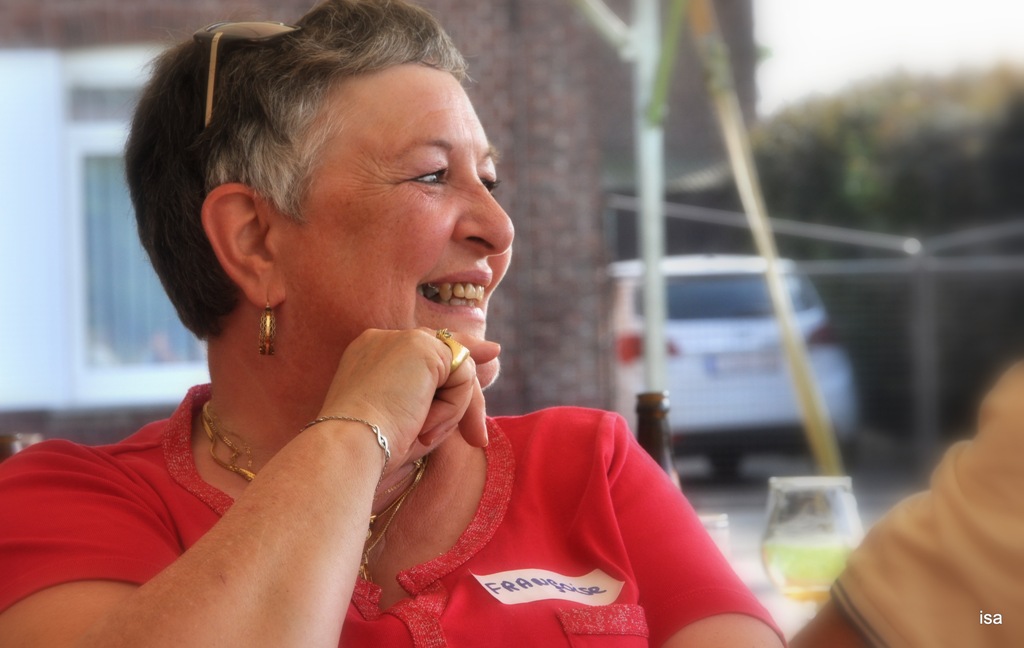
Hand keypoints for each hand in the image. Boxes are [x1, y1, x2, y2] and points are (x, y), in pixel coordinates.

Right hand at [316, 328, 498, 472]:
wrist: (350, 446)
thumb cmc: (375, 446)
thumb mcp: (410, 419)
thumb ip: (440, 394)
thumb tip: (486, 366)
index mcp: (369, 356)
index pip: (424, 352)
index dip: (456, 359)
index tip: (490, 354)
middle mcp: (383, 339)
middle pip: (445, 357)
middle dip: (467, 395)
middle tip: (478, 437)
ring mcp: (402, 338)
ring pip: (457, 370)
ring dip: (450, 411)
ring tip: (422, 435)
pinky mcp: (422, 346)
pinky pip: (463, 376)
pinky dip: (452, 408)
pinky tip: (424, 425)